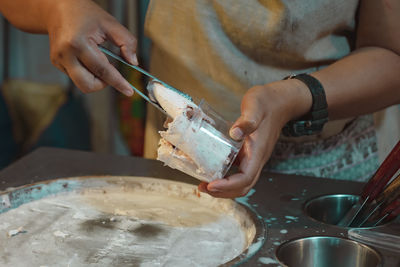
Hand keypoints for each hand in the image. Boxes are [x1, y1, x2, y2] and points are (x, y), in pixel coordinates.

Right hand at [47, 0, 136, 95]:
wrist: (59, 8)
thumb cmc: (85, 14)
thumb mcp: (111, 23)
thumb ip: (127, 42)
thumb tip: (133, 62)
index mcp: (78, 43)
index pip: (102, 70)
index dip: (118, 82)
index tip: (129, 91)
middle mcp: (65, 54)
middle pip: (88, 85)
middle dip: (104, 84)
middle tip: (112, 72)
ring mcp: (58, 60)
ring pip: (82, 84)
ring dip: (96, 78)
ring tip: (99, 61)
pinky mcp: (56, 63)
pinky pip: (76, 77)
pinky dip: (87, 72)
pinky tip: (88, 58)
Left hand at [198, 79, 311, 197]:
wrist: (279, 101)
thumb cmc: (267, 103)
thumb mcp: (255, 106)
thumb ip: (247, 120)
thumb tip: (235, 133)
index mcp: (258, 151)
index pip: (245, 178)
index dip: (228, 185)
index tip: (211, 184)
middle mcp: (256, 159)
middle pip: (243, 186)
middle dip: (223, 192)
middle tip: (203, 187)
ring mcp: (253, 158)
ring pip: (241, 182)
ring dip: (224, 188)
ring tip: (204, 184)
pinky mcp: (249, 154)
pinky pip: (238, 172)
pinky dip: (225, 176)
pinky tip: (212, 170)